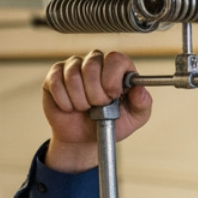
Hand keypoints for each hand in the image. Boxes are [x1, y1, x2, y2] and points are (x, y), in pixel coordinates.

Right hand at [41, 50, 152, 171]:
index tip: (113, 95)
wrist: (85, 139)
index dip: (112, 78)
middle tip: (98, 106)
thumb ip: (143, 104)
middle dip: (95, 93)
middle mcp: (96, 63)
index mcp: (118, 68)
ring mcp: (74, 67)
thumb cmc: (111, 124)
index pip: (115, 58)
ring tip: (85, 108)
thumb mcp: (134, 118)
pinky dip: (64, 101)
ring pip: (73, 74)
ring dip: (80, 99)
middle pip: (93, 64)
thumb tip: (140, 91)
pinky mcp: (54, 76)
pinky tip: (70, 107)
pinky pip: (56, 82)